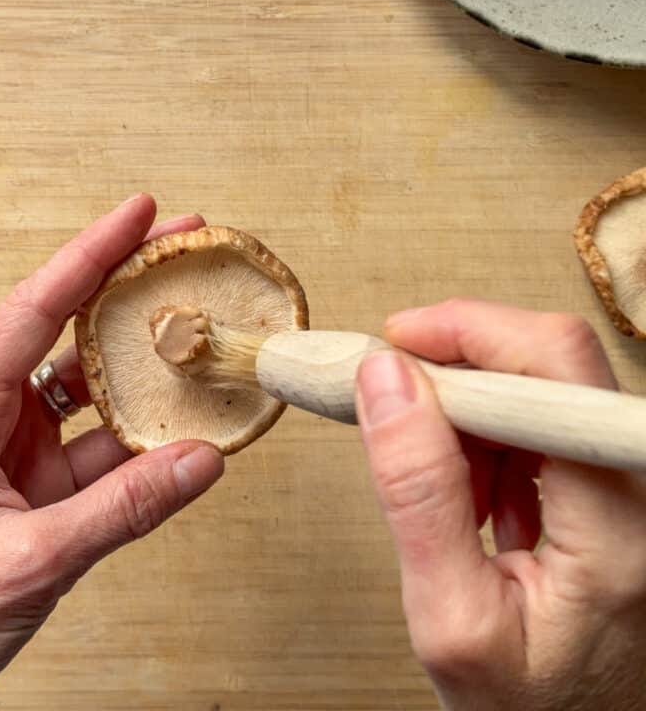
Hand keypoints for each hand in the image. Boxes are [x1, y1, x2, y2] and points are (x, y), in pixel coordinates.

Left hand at [0, 195, 224, 710]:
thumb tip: (200, 459)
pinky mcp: (34, 482)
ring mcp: (12, 448)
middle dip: (122, 282)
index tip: (137, 214)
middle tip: (180, 245)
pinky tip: (183, 423)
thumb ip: (122, 509)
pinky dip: (142, 434)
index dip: (89, 255)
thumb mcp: (29, 563)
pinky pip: (99, 443)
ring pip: (87, 384)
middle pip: (63, 328)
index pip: (32, 311)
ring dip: (140, 359)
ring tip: (194, 324)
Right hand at [356, 300, 645, 710]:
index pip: (555, 366)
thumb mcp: (451, 619)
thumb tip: (385, 380)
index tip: (394, 345)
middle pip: (553, 358)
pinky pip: (545, 416)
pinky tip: (479, 496)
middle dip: (460, 365)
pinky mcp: (614, 476)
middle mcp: (642, 482)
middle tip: (394, 395)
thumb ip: (418, 495)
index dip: (469, 332)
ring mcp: (632, 476)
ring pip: (543, 379)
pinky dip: (492, 436)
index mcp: (619, 522)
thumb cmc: (533, 706)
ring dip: (471, 409)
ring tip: (446, 486)